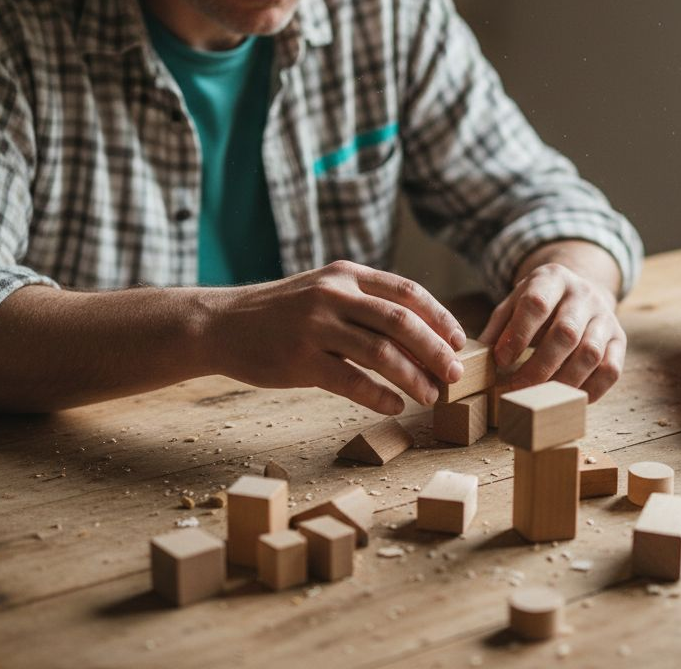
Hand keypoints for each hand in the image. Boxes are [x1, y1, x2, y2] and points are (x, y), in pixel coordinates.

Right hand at [208, 261, 465, 415]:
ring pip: (381, 353)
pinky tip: (394, 406)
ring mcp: (315, 327)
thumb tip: (421, 334)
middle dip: (435, 350)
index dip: (440, 317)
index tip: (459, 341)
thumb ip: (365, 304)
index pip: (407, 292)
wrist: (221, 324)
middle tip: (455, 374)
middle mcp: (333, 295)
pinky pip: (352, 382)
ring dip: (414, 377)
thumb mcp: (323, 291)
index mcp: (346, 275)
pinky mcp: (300, 360)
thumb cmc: (281, 314)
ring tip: (430, 395)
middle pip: (402, 322)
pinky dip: (380, 396)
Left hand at [478, 262, 625, 401]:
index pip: (536, 304)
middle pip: (565, 333)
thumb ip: (499, 326)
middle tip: (515, 388)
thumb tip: (479, 358)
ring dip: (563, 382)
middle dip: (538, 367)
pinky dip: (590, 390)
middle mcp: (584, 294)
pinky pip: (611, 369)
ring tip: (540, 398)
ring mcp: (606, 317)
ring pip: (589, 354)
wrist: (582, 291)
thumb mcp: (515, 302)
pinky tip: (568, 398)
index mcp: (553, 278)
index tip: (500, 360)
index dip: (517, 335)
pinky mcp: (620, 340)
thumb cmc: (541, 303)